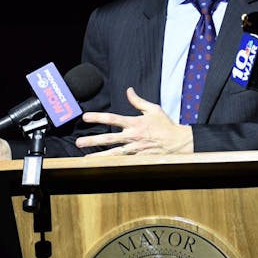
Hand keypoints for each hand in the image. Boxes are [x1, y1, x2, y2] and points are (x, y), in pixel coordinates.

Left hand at [75, 87, 193, 155]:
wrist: (178, 142)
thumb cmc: (166, 125)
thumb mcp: (153, 109)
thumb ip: (138, 101)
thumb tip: (129, 90)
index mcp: (135, 123)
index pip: (112, 118)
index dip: (98, 117)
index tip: (85, 117)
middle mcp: (133, 136)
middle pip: (109, 138)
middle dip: (93, 140)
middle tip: (79, 142)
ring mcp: (135, 149)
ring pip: (113, 153)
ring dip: (99, 156)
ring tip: (86, 159)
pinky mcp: (139, 158)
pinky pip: (124, 161)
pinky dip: (113, 164)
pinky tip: (103, 166)